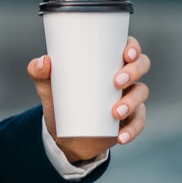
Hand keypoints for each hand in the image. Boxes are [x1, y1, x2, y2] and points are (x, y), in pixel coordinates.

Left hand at [26, 36, 149, 165]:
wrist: (64, 135)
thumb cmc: (61, 101)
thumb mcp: (48, 87)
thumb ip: (40, 73)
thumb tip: (42, 62)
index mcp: (108, 61)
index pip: (128, 47)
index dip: (133, 46)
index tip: (126, 53)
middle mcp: (124, 76)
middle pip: (141, 65)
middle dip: (134, 71)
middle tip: (117, 82)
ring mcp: (129, 98)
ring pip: (141, 93)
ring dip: (132, 101)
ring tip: (115, 112)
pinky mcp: (129, 120)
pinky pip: (138, 122)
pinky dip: (132, 130)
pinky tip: (121, 136)